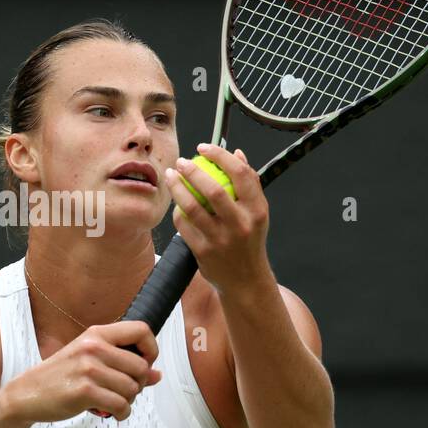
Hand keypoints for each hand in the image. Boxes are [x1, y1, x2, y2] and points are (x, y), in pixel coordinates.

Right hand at [1, 320, 160, 423]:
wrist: (27, 393)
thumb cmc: (59, 376)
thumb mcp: (89, 360)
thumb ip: (123, 365)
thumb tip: (156, 375)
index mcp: (96, 334)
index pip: (141, 330)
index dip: (151, 349)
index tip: (146, 363)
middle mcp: (93, 347)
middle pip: (141, 366)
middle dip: (138, 384)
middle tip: (125, 391)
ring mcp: (88, 369)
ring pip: (132, 389)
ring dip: (128, 401)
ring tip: (114, 402)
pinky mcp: (85, 391)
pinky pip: (121, 405)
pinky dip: (122, 413)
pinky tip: (112, 413)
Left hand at [165, 142, 269, 292]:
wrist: (246, 281)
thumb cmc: (249, 240)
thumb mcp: (257, 213)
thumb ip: (249, 183)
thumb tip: (237, 153)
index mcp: (257, 211)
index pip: (241, 174)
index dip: (220, 156)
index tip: (205, 147)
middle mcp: (240, 225)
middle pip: (213, 190)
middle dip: (193, 171)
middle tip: (181, 161)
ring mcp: (221, 240)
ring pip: (192, 207)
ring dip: (177, 188)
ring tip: (170, 176)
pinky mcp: (203, 252)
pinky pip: (183, 225)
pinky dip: (177, 211)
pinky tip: (176, 204)